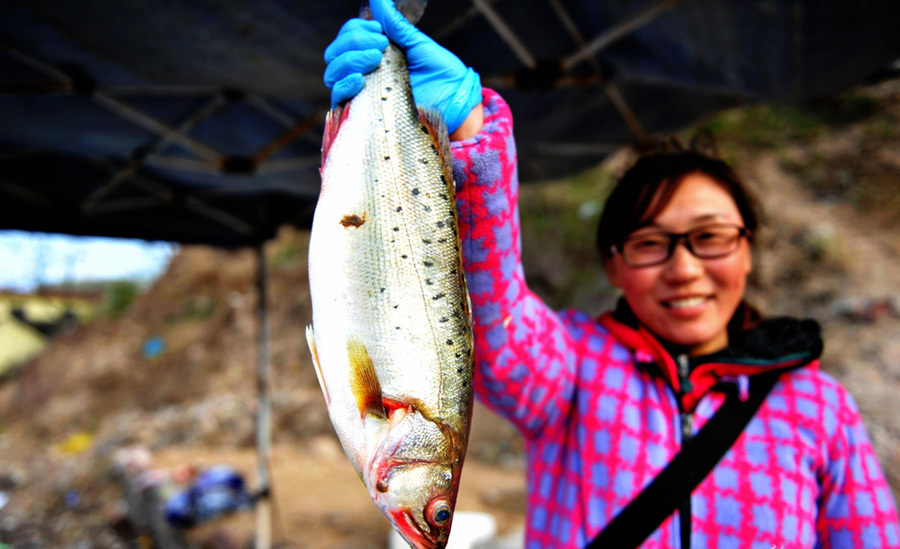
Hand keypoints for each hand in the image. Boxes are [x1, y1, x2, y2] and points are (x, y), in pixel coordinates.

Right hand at [323, 0, 481, 133]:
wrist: (454, 103)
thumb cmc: (440, 75)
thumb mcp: (416, 44)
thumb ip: (394, 24)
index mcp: (373, 55)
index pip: (346, 38)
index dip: (356, 30)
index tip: (380, 31)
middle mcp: (362, 73)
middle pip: (335, 53)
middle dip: (354, 42)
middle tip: (381, 45)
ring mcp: (361, 93)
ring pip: (332, 73)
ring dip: (350, 60)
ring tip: (376, 59)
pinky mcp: (362, 113)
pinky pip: (337, 99)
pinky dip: (344, 85)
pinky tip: (360, 79)